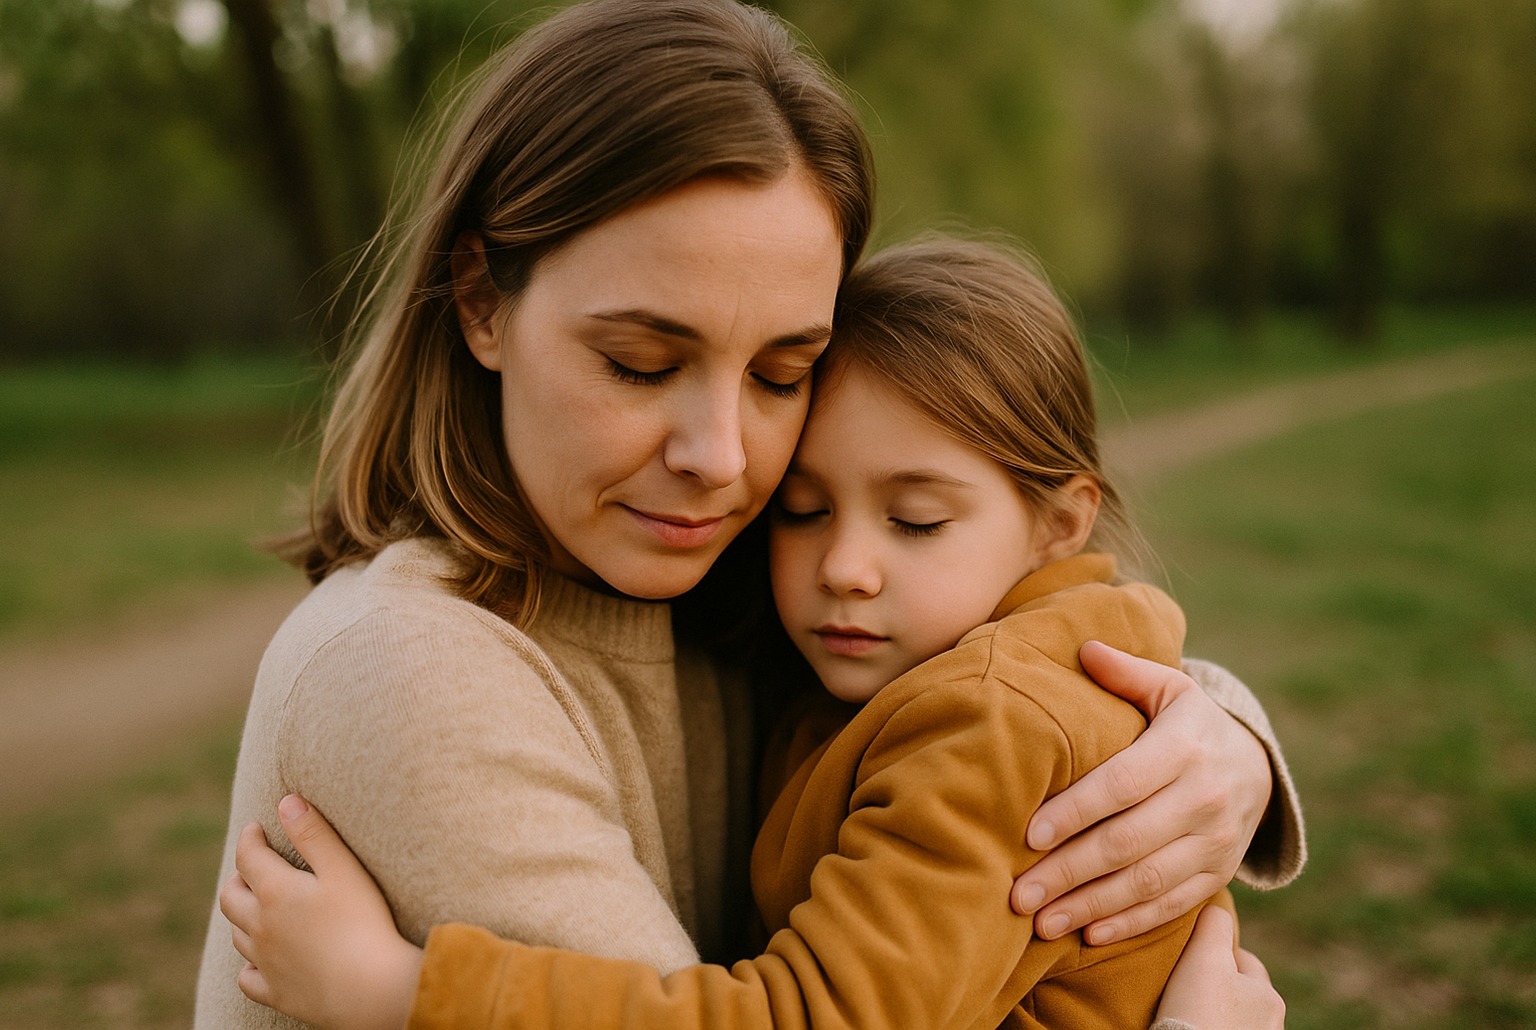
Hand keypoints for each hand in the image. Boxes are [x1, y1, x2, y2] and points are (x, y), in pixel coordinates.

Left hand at [219, 794, 423, 1029]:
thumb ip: (314, 834)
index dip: (249, 838)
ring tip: (258, 906)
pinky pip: (248, 978)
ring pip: (238, 935)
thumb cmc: (363, 924)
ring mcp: (265, 962)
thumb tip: (286, 802)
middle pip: (231, 897)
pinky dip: (249, 965)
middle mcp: (261, 927)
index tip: (256, 828)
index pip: (248, 857)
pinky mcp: (276, 992)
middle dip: (238, 876)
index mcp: (275, 893)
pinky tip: (259, 960)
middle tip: (253, 867)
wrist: (371, 989)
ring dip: (242, 915)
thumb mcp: (344, 869)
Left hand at [1010, 641, 1270, 944]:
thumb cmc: (1189, 723)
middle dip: (1068, 871)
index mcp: (1186, 748)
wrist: (1258, 766)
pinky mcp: (1218, 875)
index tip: (1028, 835)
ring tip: (1040, 922)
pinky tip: (1087, 934)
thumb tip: (1084, 648)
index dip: (1075, 811)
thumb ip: (1126, 672)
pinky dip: (1129, 924)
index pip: (1122, 784)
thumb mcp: (1169, 689)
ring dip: (1090, 906)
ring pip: (1147, 882)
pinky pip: (1171, 906)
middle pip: (1127, 842)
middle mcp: (1205, 798)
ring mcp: (1216, 842)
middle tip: (1017, 893)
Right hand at [1157, 905, 1284, 1028]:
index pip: (1241, 959)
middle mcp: (1272, 1023)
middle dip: (1219, 986)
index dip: (1213, 953)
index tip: (1189, 958)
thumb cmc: (1197, 1011)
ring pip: (1234, 1017)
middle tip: (1187, 986)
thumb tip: (1215, 907)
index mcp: (1268, 995)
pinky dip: (1213, 1028)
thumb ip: (1213, 925)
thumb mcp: (1204, 957)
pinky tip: (1193, 1027)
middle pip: (1240, 991)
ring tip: (1187, 1012)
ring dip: (1216, 1012)